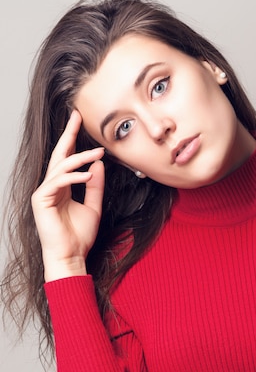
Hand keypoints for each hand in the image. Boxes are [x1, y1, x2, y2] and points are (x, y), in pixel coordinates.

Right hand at [31, 109, 104, 280]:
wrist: (71, 255)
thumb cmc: (80, 236)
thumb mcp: (94, 207)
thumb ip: (96, 187)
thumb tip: (98, 165)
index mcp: (62, 187)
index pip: (66, 158)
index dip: (72, 139)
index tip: (78, 121)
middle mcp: (51, 187)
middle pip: (59, 155)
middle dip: (68, 134)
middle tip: (76, 116)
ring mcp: (44, 192)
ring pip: (61, 166)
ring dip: (81, 158)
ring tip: (98, 153)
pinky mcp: (41, 199)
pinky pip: (59, 181)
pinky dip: (75, 176)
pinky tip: (88, 175)